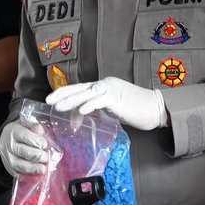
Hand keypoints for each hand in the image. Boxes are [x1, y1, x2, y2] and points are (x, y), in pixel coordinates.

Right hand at [0, 119, 48, 176]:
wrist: (6, 140)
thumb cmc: (19, 131)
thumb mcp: (25, 124)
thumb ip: (33, 126)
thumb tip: (39, 129)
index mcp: (13, 131)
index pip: (25, 136)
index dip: (37, 141)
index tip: (45, 144)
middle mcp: (8, 145)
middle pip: (24, 152)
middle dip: (37, 155)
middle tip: (46, 157)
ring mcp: (7, 158)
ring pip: (21, 165)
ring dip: (34, 167)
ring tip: (43, 168)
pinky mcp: (9, 169)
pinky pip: (19, 174)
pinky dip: (29, 175)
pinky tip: (37, 174)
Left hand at [45, 76, 166, 130]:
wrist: (155, 108)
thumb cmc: (134, 109)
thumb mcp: (109, 112)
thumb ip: (93, 112)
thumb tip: (75, 120)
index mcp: (102, 86)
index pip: (80, 88)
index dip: (65, 92)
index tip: (51, 98)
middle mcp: (105, 84)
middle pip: (80, 88)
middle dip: (63, 94)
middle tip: (49, 101)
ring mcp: (112, 90)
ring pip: (88, 93)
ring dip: (72, 100)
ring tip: (59, 107)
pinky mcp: (118, 98)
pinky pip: (101, 100)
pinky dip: (91, 104)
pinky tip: (82, 110)